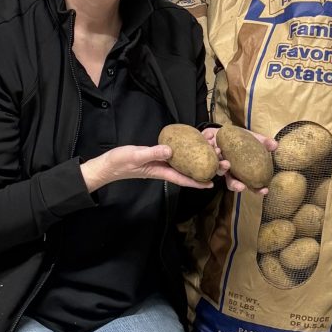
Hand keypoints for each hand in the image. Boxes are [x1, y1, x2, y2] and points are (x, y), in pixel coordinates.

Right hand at [80, 144, 213, 192]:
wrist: (109, 164)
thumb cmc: (121, 162)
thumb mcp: (137, 155)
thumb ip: (153, 153)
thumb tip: (170, 151)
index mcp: (161, 171)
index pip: (183, 178)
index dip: (198, 181)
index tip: (213, 182)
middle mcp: (165, 168)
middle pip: (189, 171)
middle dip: (206, 169)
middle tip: (223, 164)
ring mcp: (162, 163)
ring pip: (185, 164)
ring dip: (200, 160)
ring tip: (216, 154)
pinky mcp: (159, 157)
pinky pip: (177, 157)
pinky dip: (188, 154)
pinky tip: (195, 149)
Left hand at [200, 126, 277, 193]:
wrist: (221, 130)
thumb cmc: (239, 138)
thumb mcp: (253, 139)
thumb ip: (263, 142)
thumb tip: (275, 144)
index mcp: (241, 171)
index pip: (250, 184)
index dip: (257, 189)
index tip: (264, 190)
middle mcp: (228, 171)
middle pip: (231, 183)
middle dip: (236, 186)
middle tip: (242, 186)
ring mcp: (217, 165)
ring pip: (218, 170)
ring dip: (222, 167)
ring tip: (227, 163)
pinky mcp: (206, 156)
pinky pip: (206, 155)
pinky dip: (211, 147)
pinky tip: (213, 140)